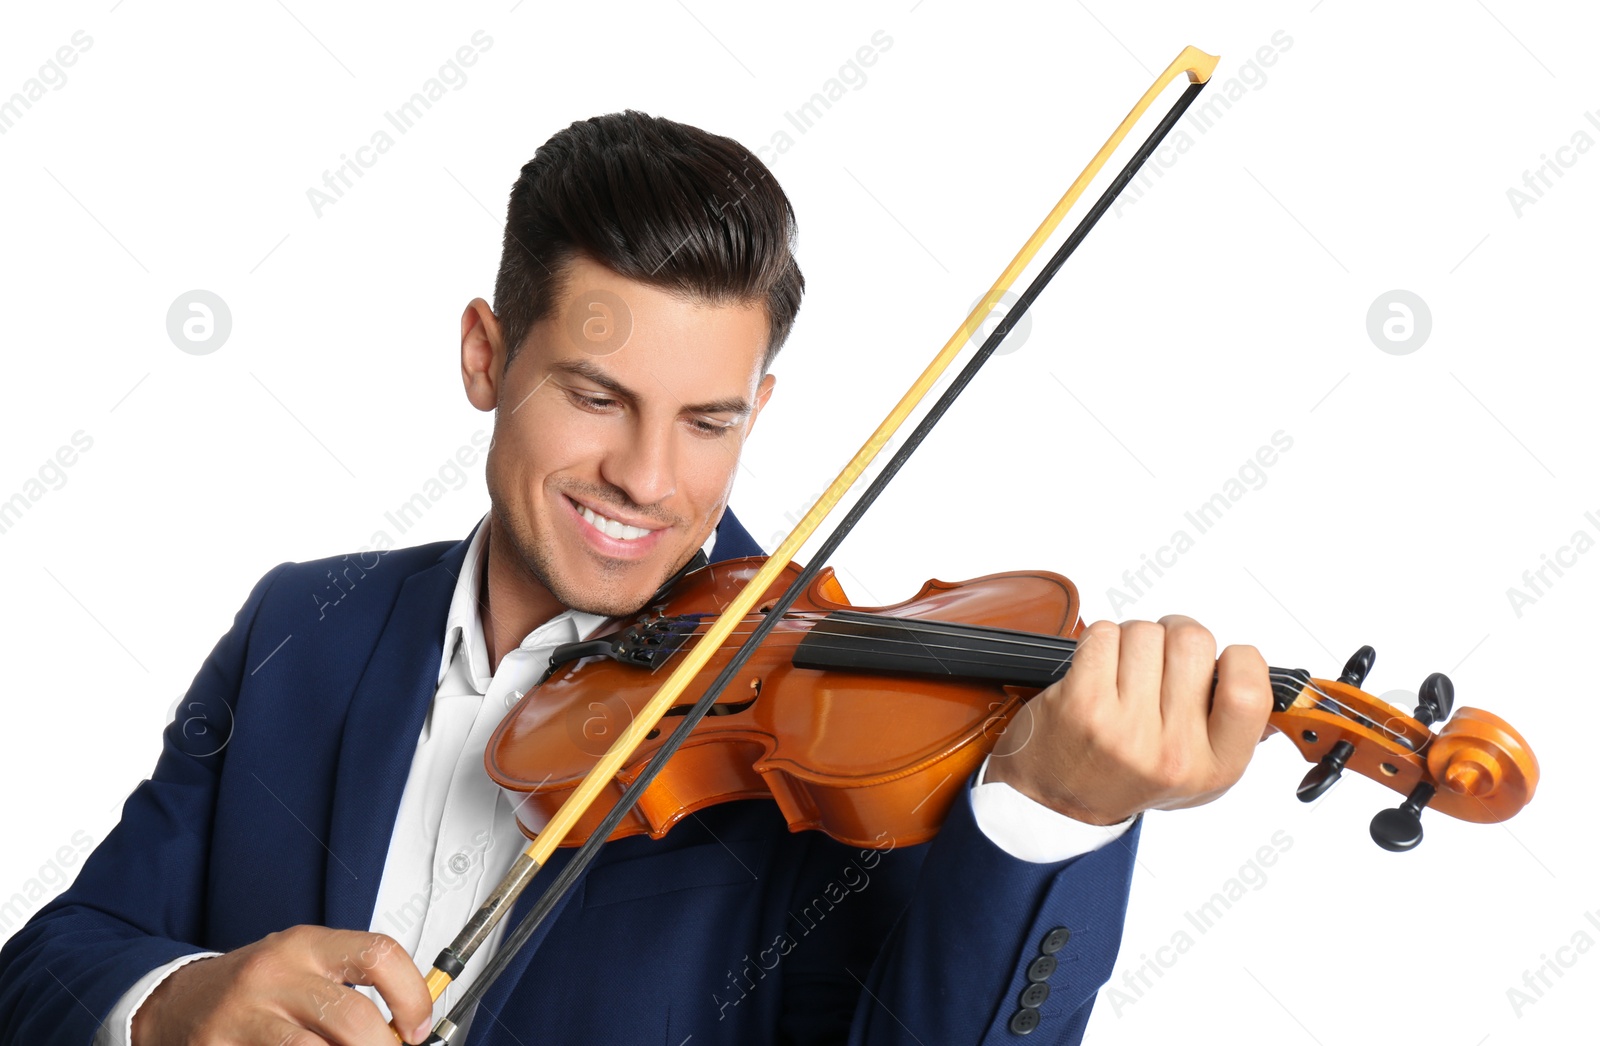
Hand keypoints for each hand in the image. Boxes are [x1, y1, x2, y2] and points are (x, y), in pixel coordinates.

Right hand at [131, 925, 433, 1045]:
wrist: (177, 1002)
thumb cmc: (253, 989)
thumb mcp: (303, 970)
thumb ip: (350, 992)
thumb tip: (406, 1029)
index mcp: (306, 945)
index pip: (379, 954)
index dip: (411, 995)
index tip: (419, 1027)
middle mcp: (276, 972)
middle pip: (352, 1018)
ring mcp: (245, 1013)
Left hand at [985, 615, 1272, 825]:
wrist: (1055, 801)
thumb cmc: (1127, 776)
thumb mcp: (1196, 774)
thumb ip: (1235, 731)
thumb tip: (1260, 679)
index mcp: (1215, 767)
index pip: (1250, 690)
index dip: (1237, 659)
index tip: (1218, 662)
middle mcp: (1173, 751)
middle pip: (1192, 641)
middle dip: (1174, 636)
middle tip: (1158, 660)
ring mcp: (1126, 727)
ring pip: (1145, 631)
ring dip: (1132, 640)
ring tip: (1122, 672)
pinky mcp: (1083, 703)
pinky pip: (1104, 634)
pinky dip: (1099, 640)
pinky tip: (1095, 669)